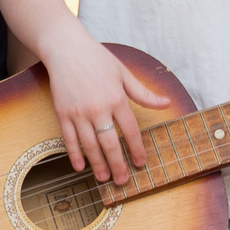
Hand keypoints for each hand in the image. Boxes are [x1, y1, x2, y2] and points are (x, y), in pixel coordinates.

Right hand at [45, 42, 169, 184]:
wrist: (66, 48)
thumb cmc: (97, 59)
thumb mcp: (124, 73)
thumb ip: (143, 93)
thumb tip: (166, 103)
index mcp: (117, 98)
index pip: (130, 131)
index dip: (136, 149)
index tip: (140, 163)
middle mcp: (98, 108)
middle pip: (110, 143)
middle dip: (118, 165)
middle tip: (123, 181)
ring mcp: (79, 112)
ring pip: (90, 145)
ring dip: (98, 164)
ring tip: (104, 178)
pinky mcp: (63, 113)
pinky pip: (69, 139)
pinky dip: (75, 155)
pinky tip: (81, 166)